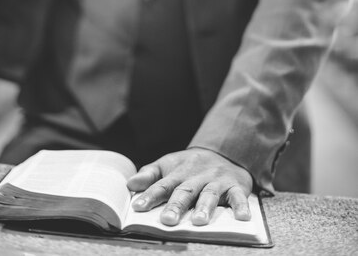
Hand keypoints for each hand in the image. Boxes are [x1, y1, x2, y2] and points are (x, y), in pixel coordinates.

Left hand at [127, 147, 252, 226]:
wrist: (224, 151)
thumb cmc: (191, 165)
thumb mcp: (170, 164)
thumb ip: (150, 175)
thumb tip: (129, 183)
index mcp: (179, 172)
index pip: (163, 184)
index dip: (150, 195)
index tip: (138, 207)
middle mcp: (197, 176)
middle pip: (185, 191)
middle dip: (176, 205)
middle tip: (167, 220)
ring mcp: (216, 180)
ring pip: (210, 194)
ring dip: (205, 207)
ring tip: (199, 221)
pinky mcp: (235, 186)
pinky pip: (239, 196)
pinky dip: (241, 206)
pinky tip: (241, 217)